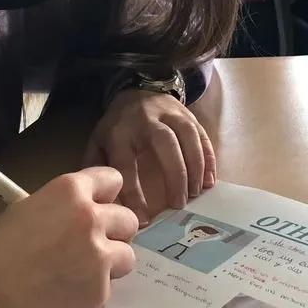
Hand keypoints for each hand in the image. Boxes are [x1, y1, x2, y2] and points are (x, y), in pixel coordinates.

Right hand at [0, 167, 138, 307]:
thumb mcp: (26, 210)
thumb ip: (62, 208)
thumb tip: (82, 213)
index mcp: (69, 191)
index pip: (112, 180)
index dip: (106, 197)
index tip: (99, 209)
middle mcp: (91, 218)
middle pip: (127, 220)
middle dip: (113, 233)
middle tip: (90, 247)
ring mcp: (99, 256)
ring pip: (126, 256)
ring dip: (109, 264)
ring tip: (79, 275)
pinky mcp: (100, 291)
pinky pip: (109, 287)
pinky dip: (92, 292)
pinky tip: (66, 296)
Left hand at [83, 90, 215, 223]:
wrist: (137, 89)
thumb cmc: (117, 126)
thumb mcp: (98, 142)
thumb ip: (97, 168)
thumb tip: (101, 200)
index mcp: (119, 132)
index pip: (126, 163)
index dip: (134, 192)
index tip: (144, 218)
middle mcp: (145, 120)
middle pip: (164, 142)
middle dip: (174, 174)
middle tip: (179, 203)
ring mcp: (170, 114)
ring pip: (187, 136)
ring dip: (195, 167)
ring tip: (196, 193)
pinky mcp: (188, 115)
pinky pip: (201, 135)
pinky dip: (208, 158)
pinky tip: (210, 180)